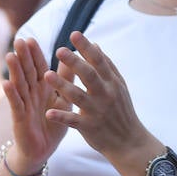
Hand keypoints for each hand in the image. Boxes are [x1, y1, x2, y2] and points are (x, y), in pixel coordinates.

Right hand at [2, 36, 67, 173]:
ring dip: (14, 71)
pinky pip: (15, 105)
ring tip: (10, 56)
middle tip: (19, 41)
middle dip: (23, 57)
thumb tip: (73, 58)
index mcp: (43, 88)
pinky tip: (6, 84)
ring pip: (19, 85)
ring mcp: (24, 105)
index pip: (38, 67)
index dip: (34, 54)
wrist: (42, 150)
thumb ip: (66, 79)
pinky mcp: (19, 118)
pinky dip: (11, 94)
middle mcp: (31, 94)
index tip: (31, 39)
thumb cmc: (52, 124)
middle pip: (26, 72)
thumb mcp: (63, 100)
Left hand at [44, 32, 150, 158]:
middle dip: (75, 62)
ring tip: (47, 75)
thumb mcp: (119, 87)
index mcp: (112, 83)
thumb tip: (95, 44)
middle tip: (59, 50)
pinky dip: (61, 117)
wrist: (129, 142)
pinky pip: (73, 121)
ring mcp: (97, 111)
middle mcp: (106, 95)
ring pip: (78, 96)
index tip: (74, 33)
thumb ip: (106, 66)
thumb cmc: (121, 110)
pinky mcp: (89, 127)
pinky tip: (48, 112)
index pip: (99, 61)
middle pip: (89, 76)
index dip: (87, 48)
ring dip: (63, 86)